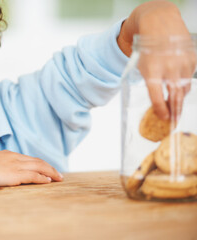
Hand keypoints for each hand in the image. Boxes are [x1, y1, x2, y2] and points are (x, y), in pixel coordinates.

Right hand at [0, 150, 62, 186]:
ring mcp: (15, 165)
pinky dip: (42, 178)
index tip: (47, 169)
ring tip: (59, 179)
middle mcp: (14, 158)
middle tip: (59, 175)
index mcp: (8, 154)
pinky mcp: (14, 174)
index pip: (29, 159)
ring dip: (51, 173)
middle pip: (38, 161)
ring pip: (39, 167)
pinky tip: (48, 182)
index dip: (40, 164)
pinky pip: (33, 175)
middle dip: (50, 168)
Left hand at [118, 0, 195, 120]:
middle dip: (175, 112)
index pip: (156, 96)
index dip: (160, 109)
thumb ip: (150, 83)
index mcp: (151, 71)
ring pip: (184, 89)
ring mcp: (182, 64)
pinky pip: (189, 78)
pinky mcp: (191, 60)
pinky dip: (183, 86)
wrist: (159, 24)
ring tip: (177, 111)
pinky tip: (179, 89)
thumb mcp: (142, 67)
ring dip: (180, 101)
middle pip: (174, 97)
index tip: (162, 118)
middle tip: (174, 123)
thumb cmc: (147, 49)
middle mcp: (168, 69)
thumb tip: (159, 102)